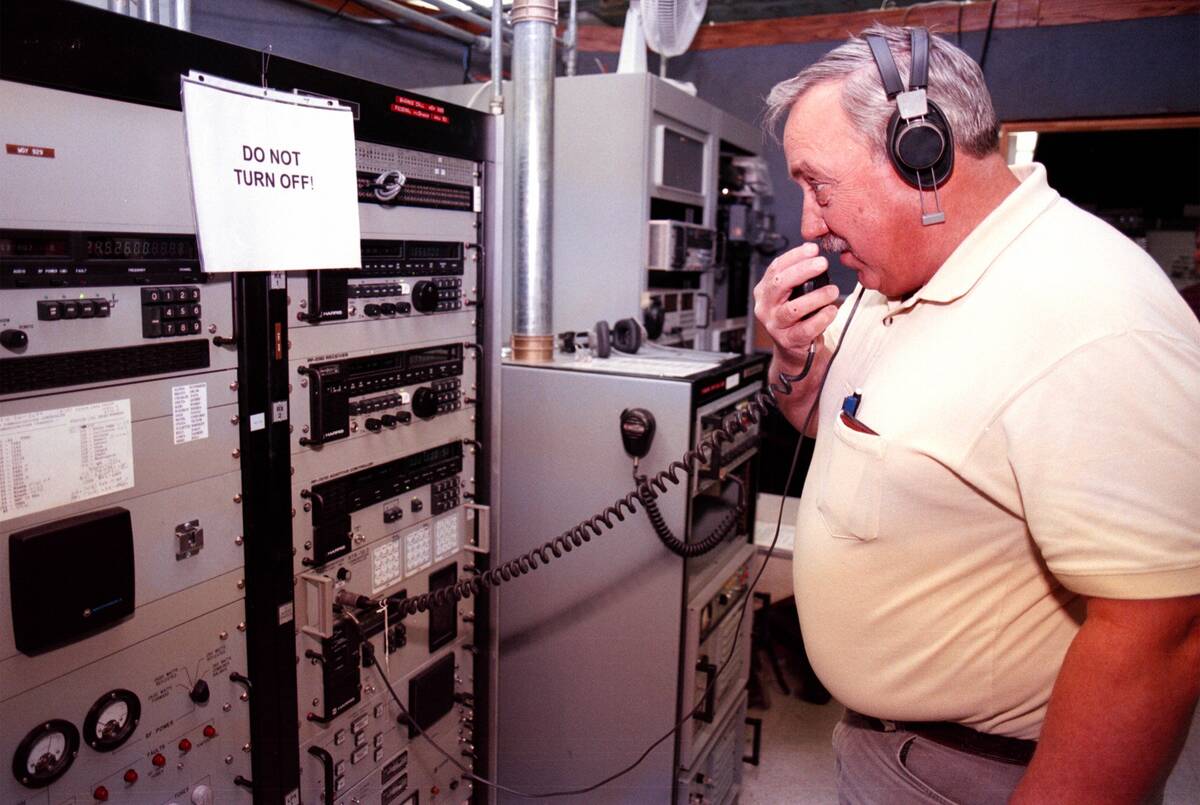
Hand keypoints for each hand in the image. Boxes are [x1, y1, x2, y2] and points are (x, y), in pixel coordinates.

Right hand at [753, 242, 839, 370]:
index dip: (794, 257)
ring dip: (815, 297)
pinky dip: (820, 319)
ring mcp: (774, 325)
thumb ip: (797, 277)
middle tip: (822, 263)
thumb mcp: (790, 294)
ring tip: (833, 291)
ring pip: (792, 309)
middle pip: (779, 284)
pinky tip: (831, 311)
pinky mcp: (787, 341)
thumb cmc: (795, 317)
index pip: (775, 268)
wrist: (792, 348)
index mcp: (764, 291)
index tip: (813, 249)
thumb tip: (814, 254)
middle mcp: (765, 307)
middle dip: (802, 271)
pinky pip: (805, 329)